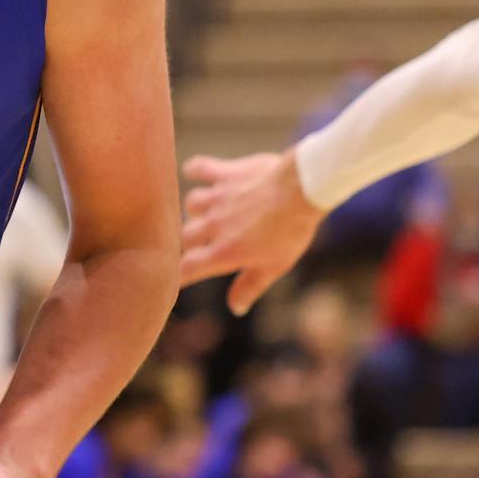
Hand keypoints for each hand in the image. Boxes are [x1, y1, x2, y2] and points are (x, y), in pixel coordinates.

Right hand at [179, 149, 324, 309]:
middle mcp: (214, 226)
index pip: (188, 269)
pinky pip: (202, 169)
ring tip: (207, 213)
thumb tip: (236, 308)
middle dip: (191, 243)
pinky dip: (196, 170)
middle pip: (186, 236)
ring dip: (196, 210)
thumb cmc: (290, 230)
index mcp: (223, 252)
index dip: (180, 276)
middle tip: (203, 245)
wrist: (300, 189)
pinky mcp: (226, 174)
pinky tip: (194, 171)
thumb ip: (250, 287)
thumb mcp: (274, 266)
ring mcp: (217, 198)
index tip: (179, 280)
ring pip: (191, 204)